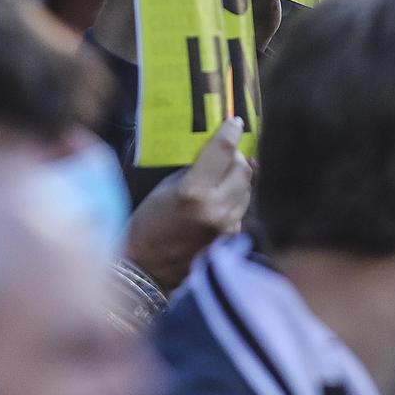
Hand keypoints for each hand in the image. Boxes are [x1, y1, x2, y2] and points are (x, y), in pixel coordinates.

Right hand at [123, 117, 251, 289]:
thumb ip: (194, 170)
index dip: (231, 132)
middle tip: (227, 153)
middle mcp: (216, 209)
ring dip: (238, 179)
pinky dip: (234, 201)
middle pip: (243, 169)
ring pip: (247, 190)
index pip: (223, 151)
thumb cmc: (147, 225)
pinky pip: (241, 210)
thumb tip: (218, 155)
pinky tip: (219, 202)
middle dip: (237, 157)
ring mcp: (227, 228)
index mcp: (194, 192)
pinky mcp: (231, 241)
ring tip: (222, 178)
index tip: (235, 122)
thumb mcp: (165, 188)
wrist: (147, 272)